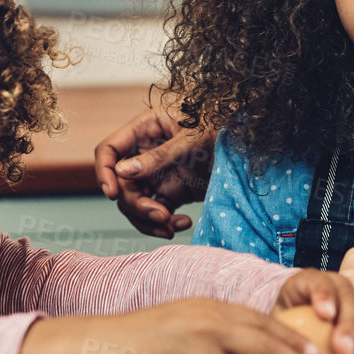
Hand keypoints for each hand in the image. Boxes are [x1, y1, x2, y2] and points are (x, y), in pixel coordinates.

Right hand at [93, 108, 214, 237]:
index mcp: (144, 130)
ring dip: (148, 220)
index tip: (113, 194)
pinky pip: (155, 213)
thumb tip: (122, 171)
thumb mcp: (191, 139)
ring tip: (171, 225)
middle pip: (121, 184)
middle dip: (136, 204)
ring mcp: (156, 175)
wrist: (250, 147)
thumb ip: (158, 157)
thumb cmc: (221, 128)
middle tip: (159, 216)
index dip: (104, 171)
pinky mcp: (171, 193)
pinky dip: (163, 224)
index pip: (109, 149)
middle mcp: (144, 154)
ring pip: (134, 203)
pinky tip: (182, 224)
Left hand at [271, 269, 353, 353]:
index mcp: (318, 281)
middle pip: (352, 308)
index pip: (322, 284)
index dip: (325, 297)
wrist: (302, 317)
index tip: (325, 313)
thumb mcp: (277, 312)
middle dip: (349, 330)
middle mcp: (345, 294)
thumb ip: (276, 324)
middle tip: (343, 350)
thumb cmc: (288, 314)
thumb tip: (268, 348)